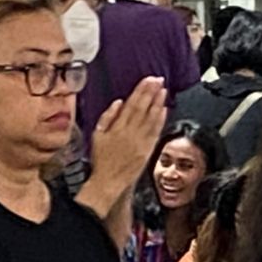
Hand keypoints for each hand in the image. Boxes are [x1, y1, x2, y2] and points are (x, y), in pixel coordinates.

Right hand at [89, 77, 166, 196]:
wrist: (108, 181)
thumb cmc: (101, 159)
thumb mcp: (97, 135)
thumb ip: (107, 117)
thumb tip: (118, 102)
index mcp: (117, 127)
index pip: (131, 104)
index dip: (141, 90)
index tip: (147, 80)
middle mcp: (130, 132)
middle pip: (143, 108)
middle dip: (151, 92)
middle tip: (159, 80)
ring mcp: (140, 141)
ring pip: (151, 118)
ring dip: (158, 103)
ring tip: (163, 91)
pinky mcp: (147, 150)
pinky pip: (155, 132)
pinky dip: (160, 120)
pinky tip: (164, 110)